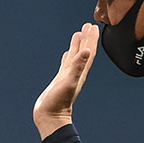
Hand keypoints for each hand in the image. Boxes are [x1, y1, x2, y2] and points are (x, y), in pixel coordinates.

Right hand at [33, 23, 97, 138]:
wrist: (50, 117)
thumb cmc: (58, 103)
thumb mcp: (68, 82)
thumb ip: (77, 67)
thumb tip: (87, 51)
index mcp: (80, 72)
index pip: (89, 51)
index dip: (91, 39)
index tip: (93, 26)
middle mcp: (76, 72)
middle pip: (84, 51)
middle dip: (87, 38)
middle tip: (88, 25)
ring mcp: (68, 76)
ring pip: (76, 56)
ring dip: (78, 45)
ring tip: (79, 33)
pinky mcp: (60, 80)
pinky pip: (66, 64)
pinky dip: (69, 56)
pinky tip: (68, 53)